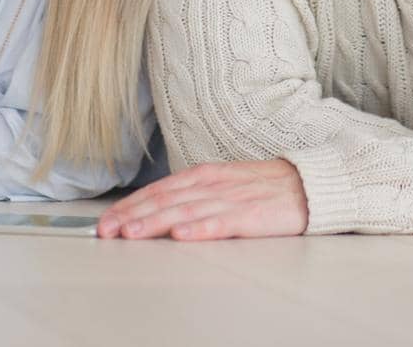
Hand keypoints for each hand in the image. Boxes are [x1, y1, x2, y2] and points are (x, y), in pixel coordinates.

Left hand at [97, 159, 308, 240]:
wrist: (306, 184)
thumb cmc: (261, 188)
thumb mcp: (220, 184)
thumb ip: (191, 196)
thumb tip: (157, 212)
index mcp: (202, 176)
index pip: (157, 191)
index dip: (129, 206)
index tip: (105, 221)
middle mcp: (211, 185)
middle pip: (164, 200)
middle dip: (131, 216)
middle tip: (105, 231)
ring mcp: (230, 199)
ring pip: (184, 212)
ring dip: (155, 223)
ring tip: (131, 234)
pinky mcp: (251, 216)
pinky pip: (221, 223)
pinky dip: (199, 229)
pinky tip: (181, 237)